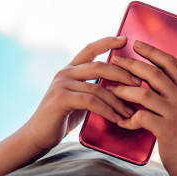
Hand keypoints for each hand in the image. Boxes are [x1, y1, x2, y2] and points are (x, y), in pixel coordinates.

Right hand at [24, 37, 140, 153]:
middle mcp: (65, 72)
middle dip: (122, 74)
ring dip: (118, 100)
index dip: (107, 42)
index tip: (125, 39)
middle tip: (139, 84)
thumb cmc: (62, 118)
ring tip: (131, 111)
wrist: (37, 136)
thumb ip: (93, 88)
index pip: (90, 48)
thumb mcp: (79, 99)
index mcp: (70, 69)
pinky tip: (117, 118)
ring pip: (98, 86)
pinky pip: (91, 101)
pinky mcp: (61, 99)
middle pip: (99, 66)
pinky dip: (107, 110)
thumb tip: (120, 87)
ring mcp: (61, 84)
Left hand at [106, 40, 176, 175]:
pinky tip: (120, 121)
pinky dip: (128, 118)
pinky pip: (141, 118)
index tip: (136, 43)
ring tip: (111, 89)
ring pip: (144, 94)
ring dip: (125, 91)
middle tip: (115, 60)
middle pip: (155, 74)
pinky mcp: (166, 130)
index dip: (152, 51)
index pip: (171, 62)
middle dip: (132, 65)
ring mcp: (175, 114)